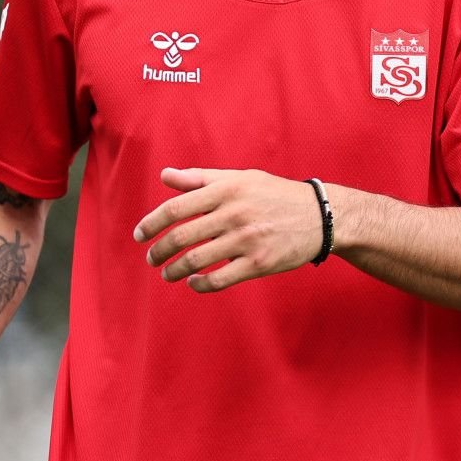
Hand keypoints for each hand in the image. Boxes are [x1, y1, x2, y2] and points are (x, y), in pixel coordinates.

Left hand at [135, 167, 322, 292]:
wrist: (320, 216)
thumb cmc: (275, 195)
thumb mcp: (241, 178)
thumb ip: (201, 178)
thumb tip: (165, 175)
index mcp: (227, 189)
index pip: (177, 207)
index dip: (152, 223)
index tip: (140, 235)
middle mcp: (234, 213)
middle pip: (181, 236)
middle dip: (159, 251)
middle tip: (151, 258)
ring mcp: (247, 239)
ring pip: (196, 260)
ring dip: (174, 270)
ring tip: (167, 273)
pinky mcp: (258, 263)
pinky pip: (219, 280)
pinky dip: (199, 284)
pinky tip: (193, 283)